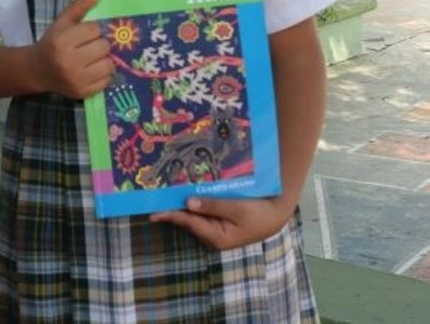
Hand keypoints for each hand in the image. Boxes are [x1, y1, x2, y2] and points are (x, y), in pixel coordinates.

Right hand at [33, 0, 113, 98]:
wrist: (38, 70)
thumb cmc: (52, 43)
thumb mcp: (62, 22)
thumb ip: (79, 6)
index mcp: (62, 41)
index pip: (94, 29)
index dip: (92, 30)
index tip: (83, 34)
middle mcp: (69, 61)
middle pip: (103, 46)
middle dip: (99, 44)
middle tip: (88, 47)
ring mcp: (76, 79)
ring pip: (109, 64)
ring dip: (104, 59)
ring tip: (92, 58)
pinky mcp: (83, 92)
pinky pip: (107, 80)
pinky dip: (103, 74)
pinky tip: (91, 70)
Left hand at [149, 195, 292, 250]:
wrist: (277, 215)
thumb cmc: (259, 213)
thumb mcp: (237, 208)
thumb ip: (213, 205)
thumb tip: (188, 202)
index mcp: (216, 237)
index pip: (188, 223)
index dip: (170, 215)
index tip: (152, 212)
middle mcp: (212, 236)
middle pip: (188, 220)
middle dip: (173, 208)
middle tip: (155, 194)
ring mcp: (215, 230)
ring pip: (194, 215)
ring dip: (182, 204)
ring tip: (165, 191)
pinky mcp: (219, 222)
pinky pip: (202, 212)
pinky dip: (194, 203)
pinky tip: (185, 192)